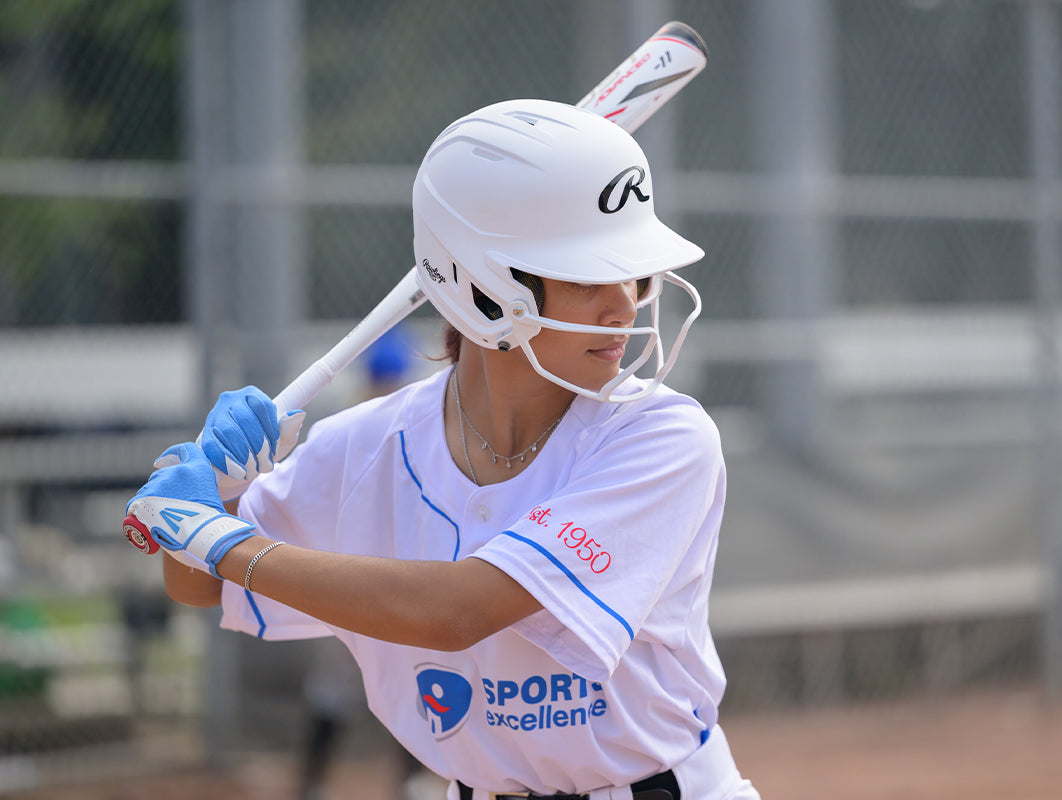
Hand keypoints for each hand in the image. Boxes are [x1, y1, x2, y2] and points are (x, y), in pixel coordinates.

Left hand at [126, 442, 256, 576]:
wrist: (199, 535)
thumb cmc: (210, 520)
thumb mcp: (210, 494)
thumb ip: (197, 484)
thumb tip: (185, 489)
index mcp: (197, 467)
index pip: (186, 449)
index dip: (174, 452)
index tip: (165, 459)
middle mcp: (176, 471)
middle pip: (163, 474)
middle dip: (164, 487)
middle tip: (170, 506)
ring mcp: (158, 484)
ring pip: (150, 489)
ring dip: (153, 499)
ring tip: (161, 518)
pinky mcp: (143, 498)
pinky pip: (136, 503)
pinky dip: (139, 510)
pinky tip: (146, 520)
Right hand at [156, 386, 305, 500]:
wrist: (240, 465)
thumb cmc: (265, 447)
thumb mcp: (282, 438)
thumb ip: (289, 427)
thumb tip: (299, 414)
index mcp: (252, 395)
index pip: (263, 406)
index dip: (271, 430)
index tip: (276, 450)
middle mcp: (231, 400)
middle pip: (245, 418)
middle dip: (258, 446)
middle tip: (266, 466)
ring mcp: (214, 416)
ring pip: (229, 431)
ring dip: (244, 455)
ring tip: (254, 471)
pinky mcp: (204, 435)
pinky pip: (213, 446)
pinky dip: (228, 461)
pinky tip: (240, 472)